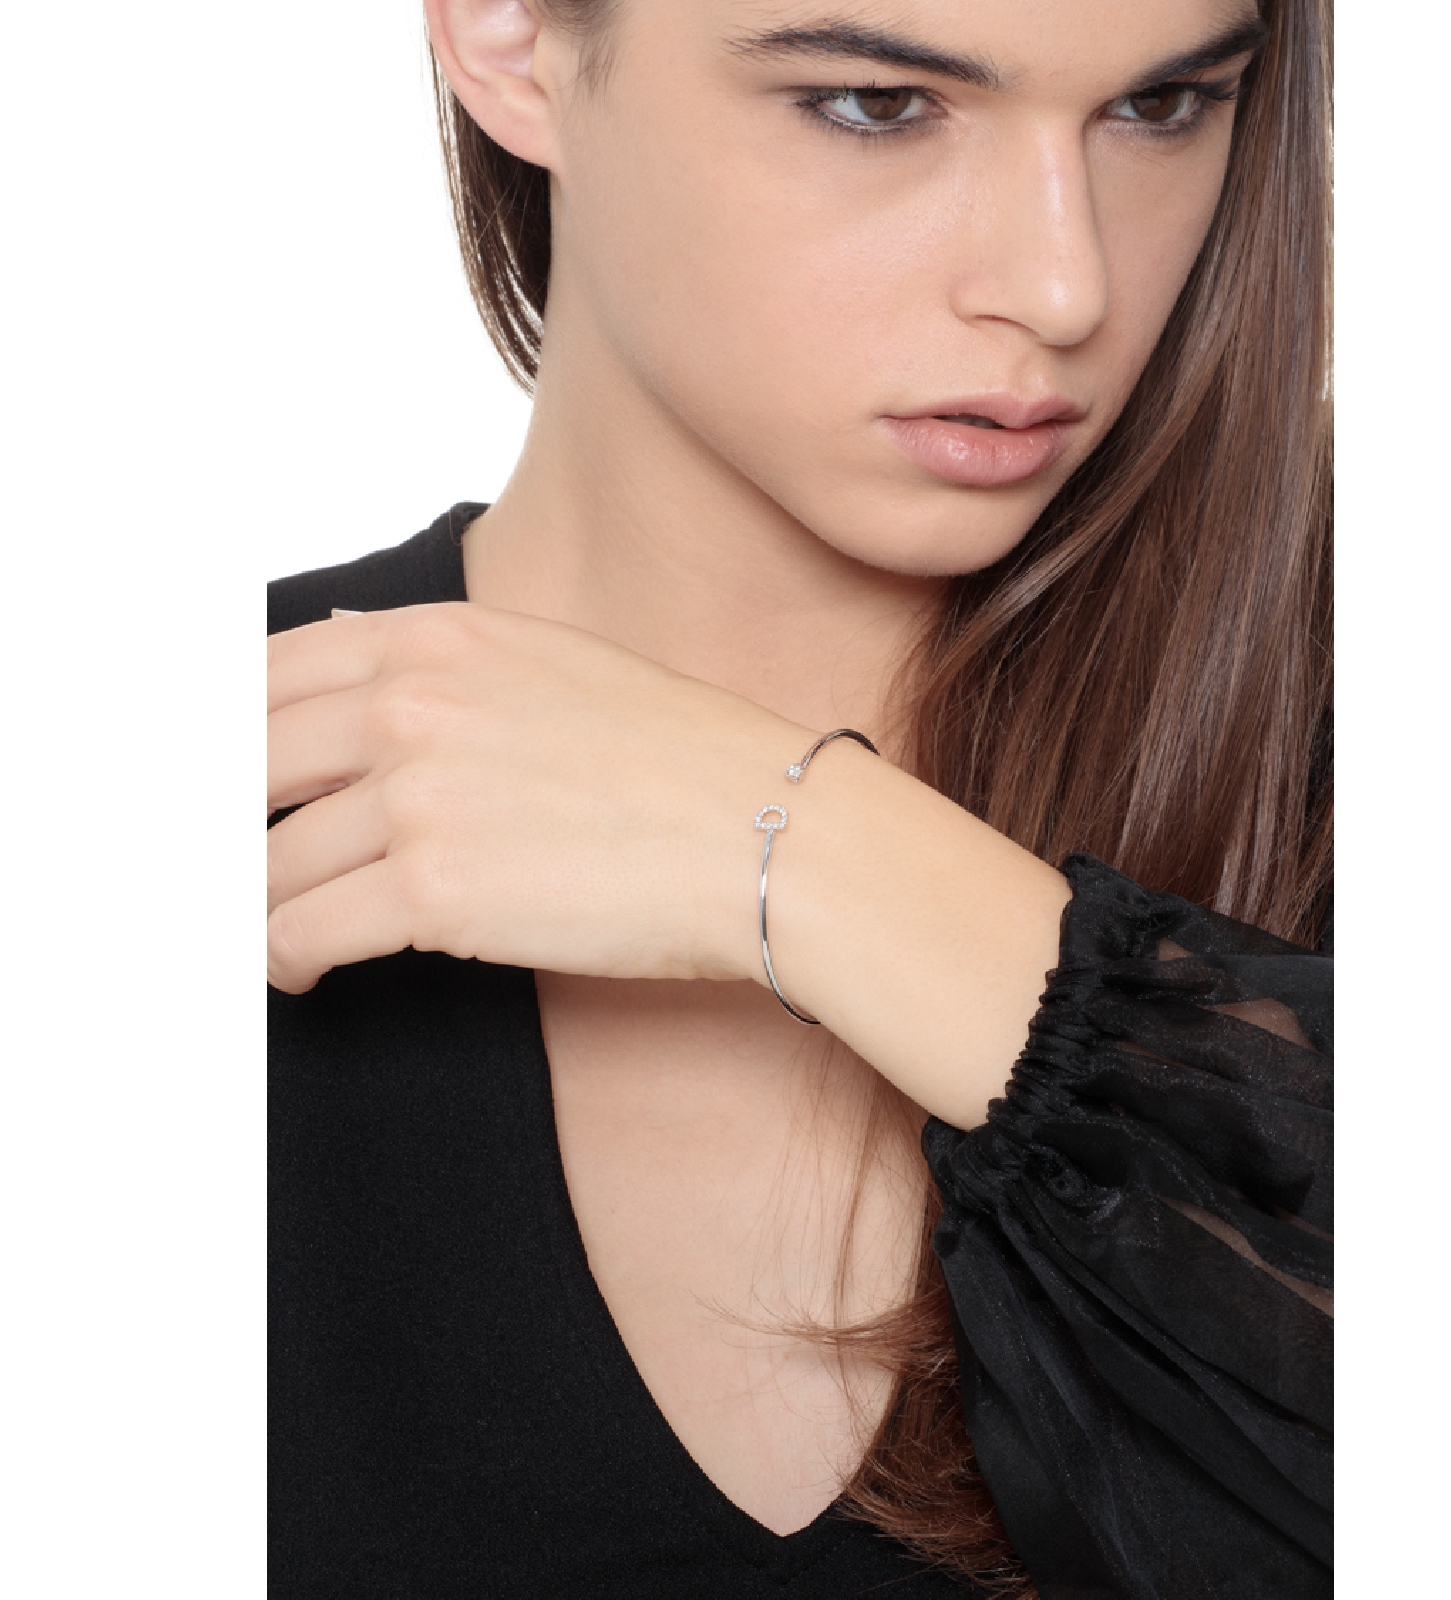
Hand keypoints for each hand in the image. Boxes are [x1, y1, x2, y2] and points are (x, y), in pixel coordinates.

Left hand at [267, 603, 814, 993]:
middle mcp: (411, 704)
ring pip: (264, 864)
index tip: (220, 788)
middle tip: (228, 870)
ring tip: (270, 934)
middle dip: (224, 828)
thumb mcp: (552, 664)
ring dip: (256, 909)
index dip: (218, 740)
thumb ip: (437, 661)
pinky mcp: (432, 891)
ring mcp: (417, 796)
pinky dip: (282, 961)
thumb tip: (333, 642)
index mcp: (439, 640)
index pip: (263, 675)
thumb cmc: (682, 757)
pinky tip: (301, 973)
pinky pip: (299, 932)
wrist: (763, 832)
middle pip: (243, 768)